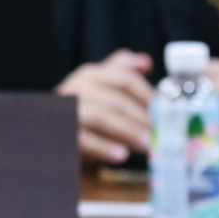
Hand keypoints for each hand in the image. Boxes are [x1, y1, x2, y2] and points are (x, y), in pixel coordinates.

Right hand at [57, 49, 154, 163]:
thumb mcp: (103, 91)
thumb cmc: (83, 115)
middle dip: (141, 117)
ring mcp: (65, 109)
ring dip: (128, 130)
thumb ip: (122, 73)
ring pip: (101, 115)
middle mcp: (76, 88)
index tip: (167, 111)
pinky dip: (104, 147)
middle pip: (115, 98)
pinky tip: (121, 155)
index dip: (148, 95)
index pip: (124, 78)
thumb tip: (145, 62)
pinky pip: (84, 138)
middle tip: (161, 134)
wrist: (51, 135)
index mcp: (90, 75)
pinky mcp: (59, 132)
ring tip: (147, 145)